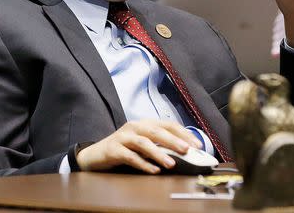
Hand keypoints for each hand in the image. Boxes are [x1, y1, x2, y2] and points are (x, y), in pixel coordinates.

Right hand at [76, 120, 202, 173]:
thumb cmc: (124, 149)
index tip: (197, 145)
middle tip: (187, 150)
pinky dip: (143, 163)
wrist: (95, 155)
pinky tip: (153, 170)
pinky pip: (130, 156)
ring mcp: (123, 137)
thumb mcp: (144, 144)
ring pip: (144, 143)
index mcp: (145, 123)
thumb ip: (161, 145)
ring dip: (159, 153)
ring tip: (171, 164)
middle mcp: (135, 126)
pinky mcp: (113, 149)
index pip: (168, 124)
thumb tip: (185, 152)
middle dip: (174, 140)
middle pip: (157, 131)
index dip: (184, 134)